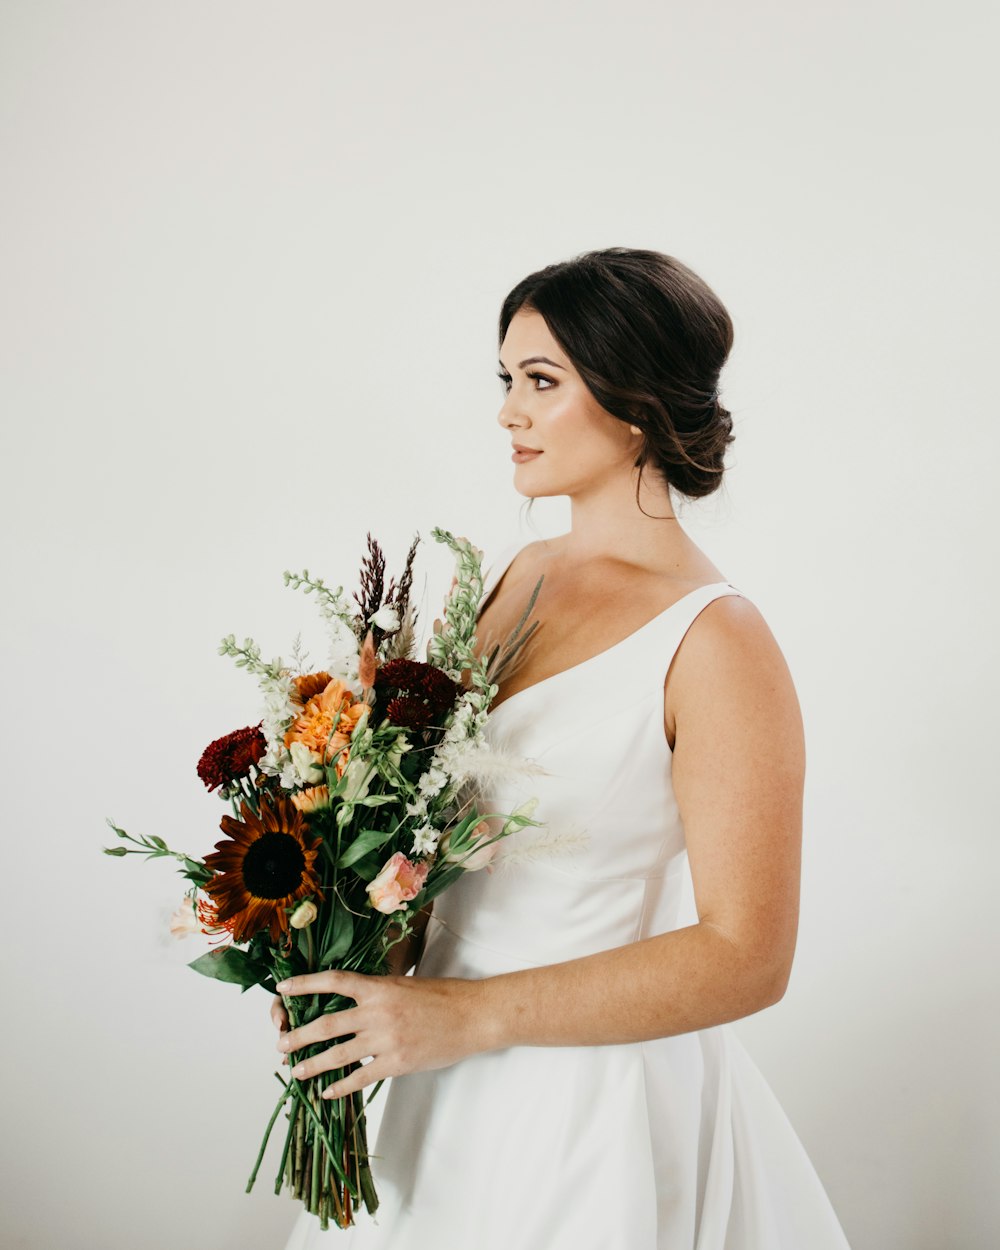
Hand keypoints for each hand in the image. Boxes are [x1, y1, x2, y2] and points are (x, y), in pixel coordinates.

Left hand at [274, 969, 491, 1098]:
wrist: (472, 1016)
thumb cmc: (442, 997)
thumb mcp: (404, 985)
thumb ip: (377, 994)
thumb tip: (352, 1003)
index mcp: (378, 987)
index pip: (333, 982)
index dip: (305, 984)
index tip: (282, 990)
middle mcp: (377, 1012)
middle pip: (326, 1024)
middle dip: (299, 1036)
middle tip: (280, 1044)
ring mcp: (385, 1039)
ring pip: (338, 1054)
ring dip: (312, 1064)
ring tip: (295, 1071)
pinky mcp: (397, 1062)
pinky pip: (361, 1077)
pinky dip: (341, 1086)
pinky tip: (327, 1092)